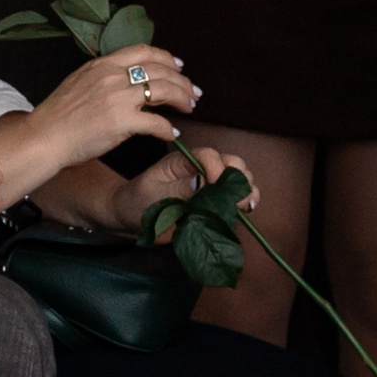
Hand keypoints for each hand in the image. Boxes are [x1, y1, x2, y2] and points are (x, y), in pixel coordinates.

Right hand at [24, 46, 198, 176]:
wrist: (44, 137)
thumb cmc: (58, 115)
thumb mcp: (80, 81)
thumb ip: (104, 76)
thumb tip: (126, 78)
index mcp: (103, 64)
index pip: (144, 51)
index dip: (167, 57)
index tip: (179, 66)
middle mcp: (113, 76)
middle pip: (160, 70)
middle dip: (182, 81)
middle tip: (193, 92)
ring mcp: (118, 98)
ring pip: (164, 90)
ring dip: (182, 99)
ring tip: (189, 108)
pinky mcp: (122, 122)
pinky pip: (156, 123)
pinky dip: (169, 128)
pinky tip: (173, 133)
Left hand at [114, 142, 257, 233]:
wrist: (130, 221)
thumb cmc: (136, 203)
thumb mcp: (152, 194)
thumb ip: (177, 188)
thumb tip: (202, 182)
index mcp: (183, 161)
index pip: (207, 155)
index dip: (217, 167)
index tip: (218, 185)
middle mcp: (200, 169)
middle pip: (229, 162)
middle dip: (238, 176)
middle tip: (239, 197)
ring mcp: (209, 186)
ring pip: (237, 178)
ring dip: (245, 188)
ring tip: (246, 204)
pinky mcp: (213, 203)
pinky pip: (234, 198)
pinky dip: (244, 202)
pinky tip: (246, 210)